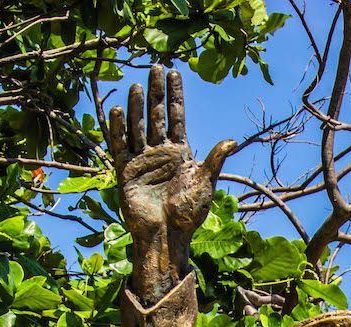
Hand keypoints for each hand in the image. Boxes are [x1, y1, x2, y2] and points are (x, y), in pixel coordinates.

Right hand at [108, 65, 235, 301]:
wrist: (167, 235)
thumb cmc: (189, 213)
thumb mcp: (206, 183)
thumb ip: (215, 160)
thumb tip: (232, 140)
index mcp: (180, 153)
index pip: (176, 116)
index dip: (175, 95)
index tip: (173, 72)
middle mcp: (159, 152)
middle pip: (155, 115)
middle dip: (155, 92)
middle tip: (153, 67)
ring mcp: (141, 160)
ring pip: (137, 126)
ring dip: (136, 106)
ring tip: (136, 84)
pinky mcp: (125, 171)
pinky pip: (119, 146)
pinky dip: (118, 129)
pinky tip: (118, 110)